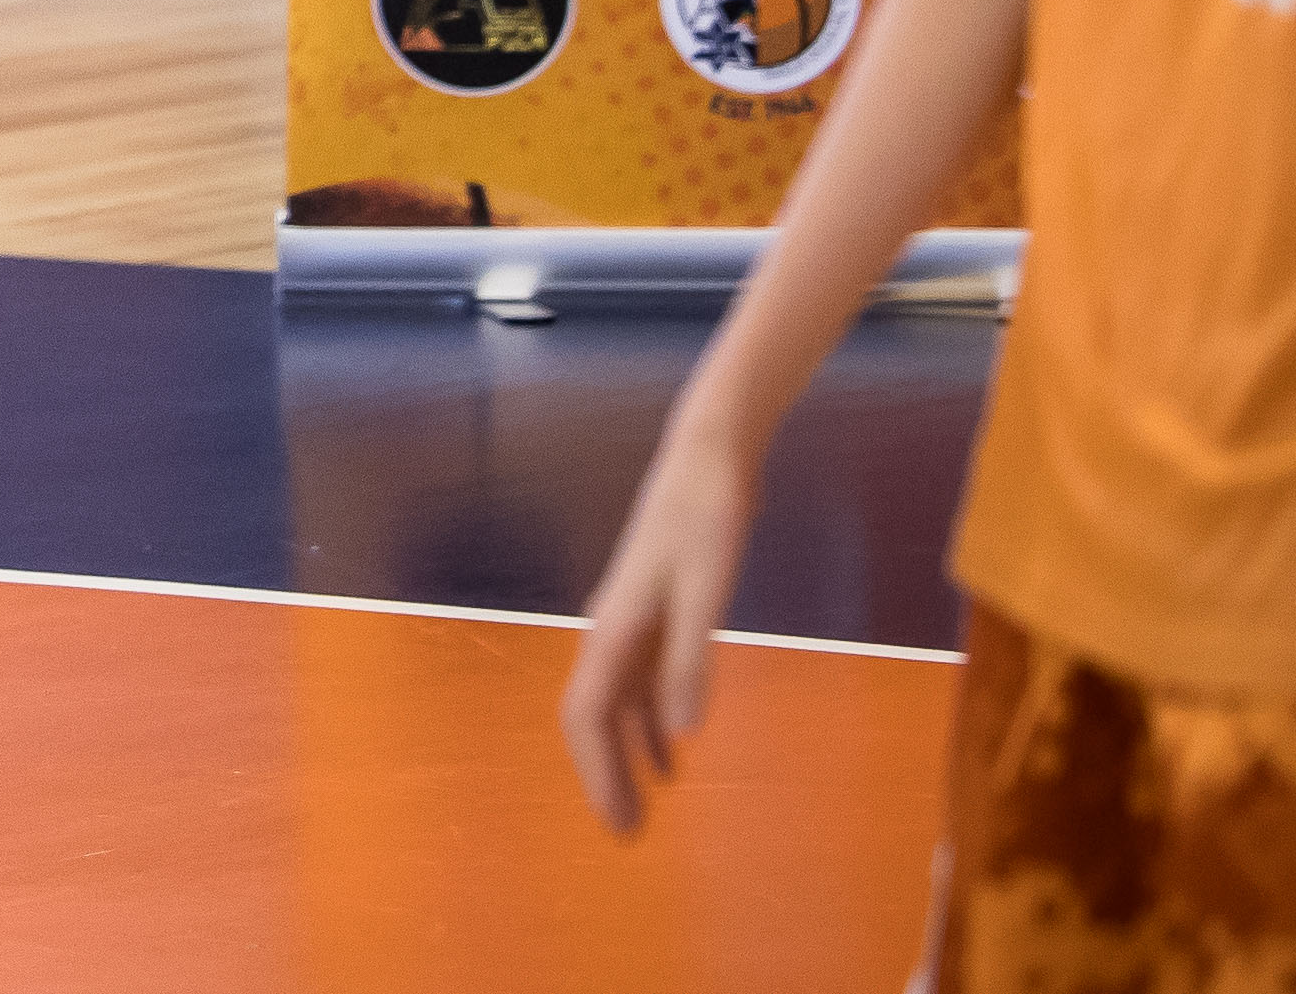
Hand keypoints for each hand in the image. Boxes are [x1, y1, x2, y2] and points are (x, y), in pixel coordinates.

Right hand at [560, 422, 757, 833]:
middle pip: (593, 715)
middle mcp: (611, 628)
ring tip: (645, 806)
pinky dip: (648, 723)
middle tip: (627, 833)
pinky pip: (638, 683)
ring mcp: (629, 621)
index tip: (618, 824)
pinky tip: (673, 750)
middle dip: (604, 774)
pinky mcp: (652, 613)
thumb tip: (683, 732)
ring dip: (624, 755)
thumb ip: (692, 658)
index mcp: (615, 626)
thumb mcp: (707, 590)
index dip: (597, 772)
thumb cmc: (707, 520)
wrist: (707, 461)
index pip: (587, 714)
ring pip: (614, 702)